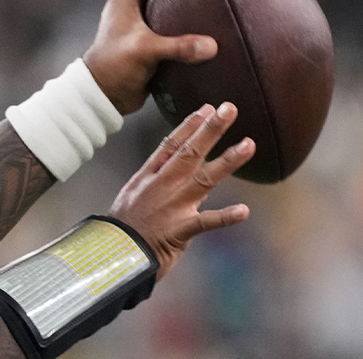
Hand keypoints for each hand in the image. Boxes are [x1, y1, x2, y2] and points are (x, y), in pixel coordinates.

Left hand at [83, 0, 216, 113]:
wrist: (102, 96)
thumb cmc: (113, 67)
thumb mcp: (144, 51)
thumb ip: (176, 46)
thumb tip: (212, 46)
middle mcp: (134, 5)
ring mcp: (142, 23)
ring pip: (171, 0)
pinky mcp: (150, 41)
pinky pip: (174, 24)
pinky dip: (190, 19)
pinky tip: (212, 21)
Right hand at [109, 102, 252, 280]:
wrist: (113, 254)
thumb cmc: (124, 227)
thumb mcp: (133, 193)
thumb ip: (153, 175)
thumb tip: (169, 158)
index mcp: (150, 176)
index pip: (172, 145)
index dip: (190, 126)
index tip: (206, 108)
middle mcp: (163, 186)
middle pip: (190, 152)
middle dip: (211, 130)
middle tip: (229, 108)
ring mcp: (173, 206)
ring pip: (204, 178)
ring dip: (228, 161)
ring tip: (249, 144)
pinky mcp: (180, 230)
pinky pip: (206, 222)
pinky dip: (225, 217)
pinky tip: (244, 211)